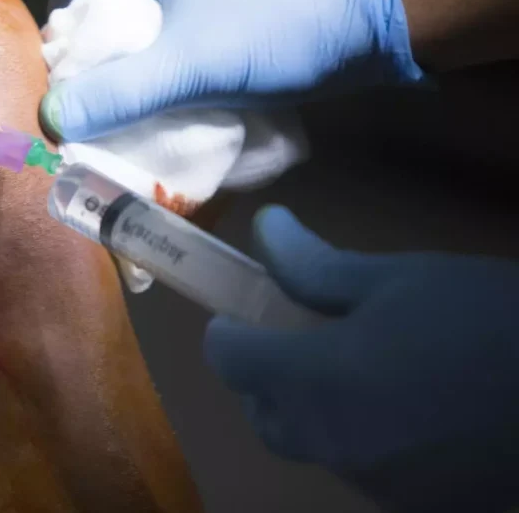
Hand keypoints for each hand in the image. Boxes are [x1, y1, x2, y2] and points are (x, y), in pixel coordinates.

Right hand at [0, 0, 426, 141]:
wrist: (366, 27)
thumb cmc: (285, 28)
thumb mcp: (197, 62)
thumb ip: (120, 92)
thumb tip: (48, 122)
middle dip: (27, 21)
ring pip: (95, 15)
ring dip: (73, 56)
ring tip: (45, 100)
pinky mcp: (185, 9)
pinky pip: (126, 35)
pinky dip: (108, 67)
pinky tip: (99, 104)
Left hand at [204, 206, 518, 512]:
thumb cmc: (487, 322)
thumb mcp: (398, 278)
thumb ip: (314, 265)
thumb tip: (264, 230)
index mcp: (315, 380)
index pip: (229, 359)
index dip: (228, 329)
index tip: (243, 307)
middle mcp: (330, 441)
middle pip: (262, 412)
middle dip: (263, 374)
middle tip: (298, 335)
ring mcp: (372, 481)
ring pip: (307, 442)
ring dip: (307, 406)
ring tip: (358, 365)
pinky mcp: (413, 504)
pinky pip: (357, 466)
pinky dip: (355, 435)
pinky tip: (403, 405)